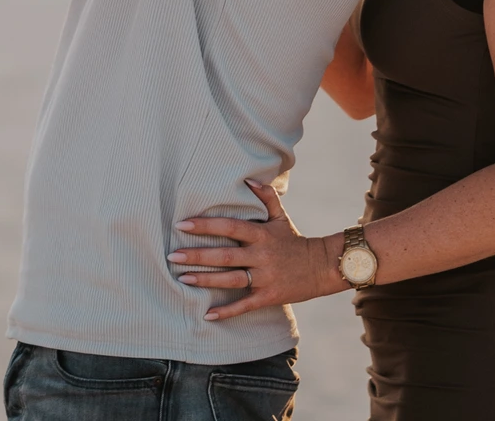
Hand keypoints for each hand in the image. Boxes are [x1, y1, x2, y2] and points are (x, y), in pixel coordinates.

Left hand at [169, 180, 342, 319]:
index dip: (206, 225)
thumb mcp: (281, 217)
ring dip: (205, 280)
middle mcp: (261, 254)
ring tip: (183, 278)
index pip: (229, 227)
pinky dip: (226, 311)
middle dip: (197, 255)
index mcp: (261, 234)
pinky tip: (208, 314)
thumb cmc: (295, 240)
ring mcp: (264, 277)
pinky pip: (244, 305)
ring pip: (230, 279)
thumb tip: (248, 179)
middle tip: (173, 255)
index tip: (183, 224)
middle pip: (224, 255)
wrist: (321, 266)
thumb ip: (266, 197)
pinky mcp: (268, 296)